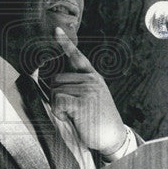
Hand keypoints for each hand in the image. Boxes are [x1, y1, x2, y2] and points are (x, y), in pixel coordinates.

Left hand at [50, 27, 127, 158]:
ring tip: (75, 115)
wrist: (113, 138)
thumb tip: (55, 82)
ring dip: (58, 106)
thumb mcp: (92, 99)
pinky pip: (57, 101)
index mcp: (93, 77)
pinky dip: (58, 112)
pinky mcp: (83, 103)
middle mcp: (91, 80)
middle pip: (56, 79)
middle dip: (56, 96)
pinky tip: (71, 118)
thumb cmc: (98, 121)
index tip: (56, 30)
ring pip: (54, 91)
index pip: (77, 57)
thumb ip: (78, 88)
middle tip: (72, 110)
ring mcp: (88, 90)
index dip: (65, 43)